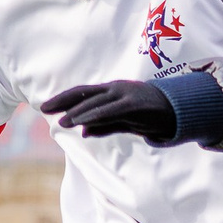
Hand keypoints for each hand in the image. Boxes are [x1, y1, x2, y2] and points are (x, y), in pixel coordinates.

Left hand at [38, 78, 175, 140]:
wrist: (179, 110)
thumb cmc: (150, 114)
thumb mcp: (123, 122)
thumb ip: (104, 126)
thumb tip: (83, 132)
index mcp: (111, 92)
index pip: (83, 94)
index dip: (64, 99)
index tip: (47, 107)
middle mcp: (115, 90)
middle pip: (84, 94)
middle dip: (63, 101)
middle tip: (44, 108)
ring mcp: (124, 95)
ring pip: (95, 102)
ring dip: (77, 112)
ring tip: (61, 120)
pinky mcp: (134, 105)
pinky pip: (110, 111)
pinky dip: (95, 116)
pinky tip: (82, 122)